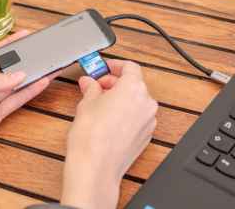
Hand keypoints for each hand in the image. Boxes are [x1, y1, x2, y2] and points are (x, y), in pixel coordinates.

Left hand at [0, 30, 50, 193]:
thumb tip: (19, 75)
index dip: (9, 44)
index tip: (24, 35)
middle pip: (7, 70)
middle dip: (23, 61)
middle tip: (41, 53)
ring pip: (15, 86)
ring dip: (31, 77)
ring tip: (48, 67)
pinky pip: (16, 101)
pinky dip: (29, 93)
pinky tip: (41, 83)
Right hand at [62, 60, 157, 208]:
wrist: (96, 168)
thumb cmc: (91, 136)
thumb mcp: (86, 103)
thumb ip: (91, 87)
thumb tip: (89, 83)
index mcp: (134, 88)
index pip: (129, 67)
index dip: (115, 66)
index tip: (104, 68)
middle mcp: (146, 102)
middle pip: (134, 84)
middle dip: (115, 83)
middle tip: (97, 86)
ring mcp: (148, 120)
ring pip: (136, 101)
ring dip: (121, 98)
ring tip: (100, 104)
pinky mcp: (146, 135)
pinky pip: (138, 116)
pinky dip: (126, 113)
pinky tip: (109, 119)